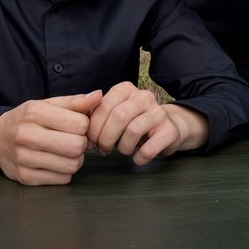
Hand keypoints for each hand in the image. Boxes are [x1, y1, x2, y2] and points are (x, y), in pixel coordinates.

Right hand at [0, 92, 101, 184]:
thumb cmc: (26, 120)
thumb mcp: (47, 104)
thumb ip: (74, 102)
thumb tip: (99, 95)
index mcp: (34, 113)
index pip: (80, 124)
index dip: (84, 125)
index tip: (77, 126)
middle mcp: (26, 135)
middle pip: (76, 146)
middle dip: (81, 144)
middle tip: (74, 140)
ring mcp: (24, 158)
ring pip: (71, 165)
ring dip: (75, 160)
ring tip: (65, 152)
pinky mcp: (25, 177)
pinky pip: (62, 179)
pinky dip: (65, 172)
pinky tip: (55, 162)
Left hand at [85, 82, 205, 164]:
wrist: (168, 128)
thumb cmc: (133, 122)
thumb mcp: (114, 113)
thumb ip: (95, 114)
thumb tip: (78, 124)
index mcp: (126, 89)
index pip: (104, 105)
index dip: (94, 127)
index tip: (90, 141)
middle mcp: (144, 97)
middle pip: (119, 116)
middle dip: (106, 138)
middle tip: (103, 149)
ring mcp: (159, 113)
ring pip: (133, 130)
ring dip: (123, 148)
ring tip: (123, 151)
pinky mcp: (170, 130)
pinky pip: (149, 148)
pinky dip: (139, 158)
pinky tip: (137, 158)